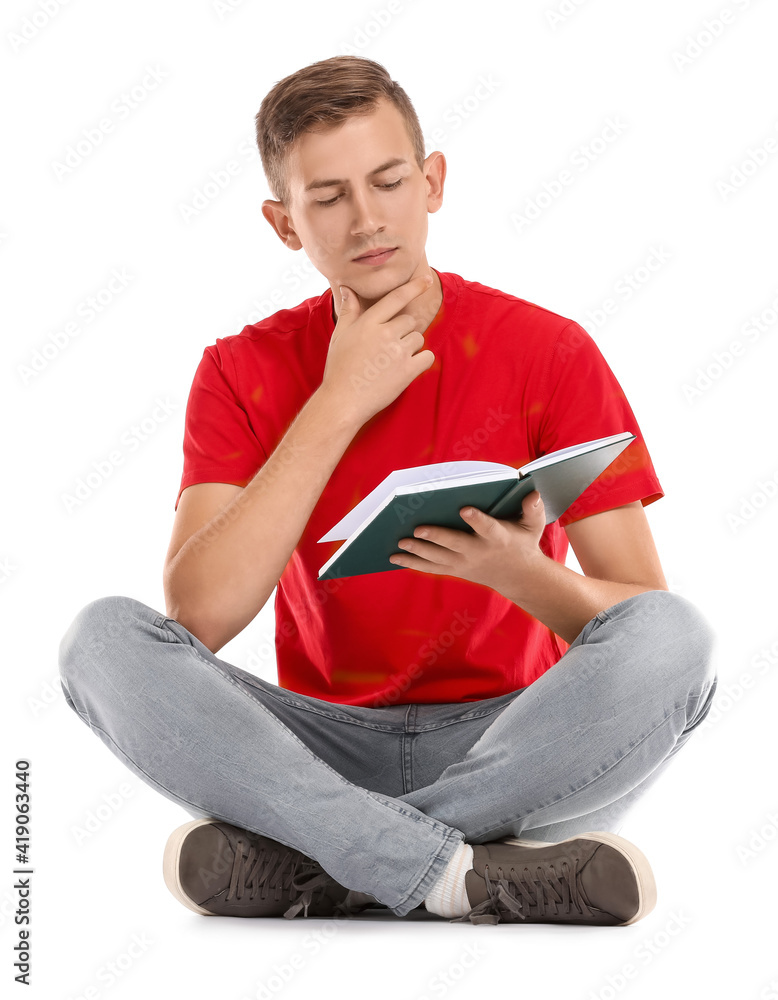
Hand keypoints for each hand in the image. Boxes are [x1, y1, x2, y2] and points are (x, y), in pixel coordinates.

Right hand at [320, 273, 435, 425]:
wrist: (343, 400)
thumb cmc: (339, 368)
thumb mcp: (340, 336)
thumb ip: (349, 311)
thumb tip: (346, 289)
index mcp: (368, 322)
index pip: (396, 298)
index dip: (414, 287)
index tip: (426, 280)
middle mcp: (385, 333)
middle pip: (409, 321)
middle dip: (403, 332)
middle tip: (387, 350)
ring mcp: (398, 352)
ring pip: (418, 339)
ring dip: (410, 348)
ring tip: (391, 363)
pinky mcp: (408, 370)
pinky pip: (427, 357)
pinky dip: (421, 362)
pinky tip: (406, 369)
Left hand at [388, 489, 546, 594]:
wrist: (518, 577)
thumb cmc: (522, 543)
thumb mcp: (533, 527)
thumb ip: (533, 510)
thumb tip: (533, 493)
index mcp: (497, 537)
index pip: (487, 527)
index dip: (476, 519)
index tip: (465, 509)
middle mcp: (478, 551)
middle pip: (454, 544)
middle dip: (436, 536)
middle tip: (417, 528)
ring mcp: (464, 563)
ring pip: (438, 558)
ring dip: (417, 551)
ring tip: (399, 541)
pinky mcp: (455, 569)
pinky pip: (431, 567)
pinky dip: (413, 563)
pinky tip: (395, 557)